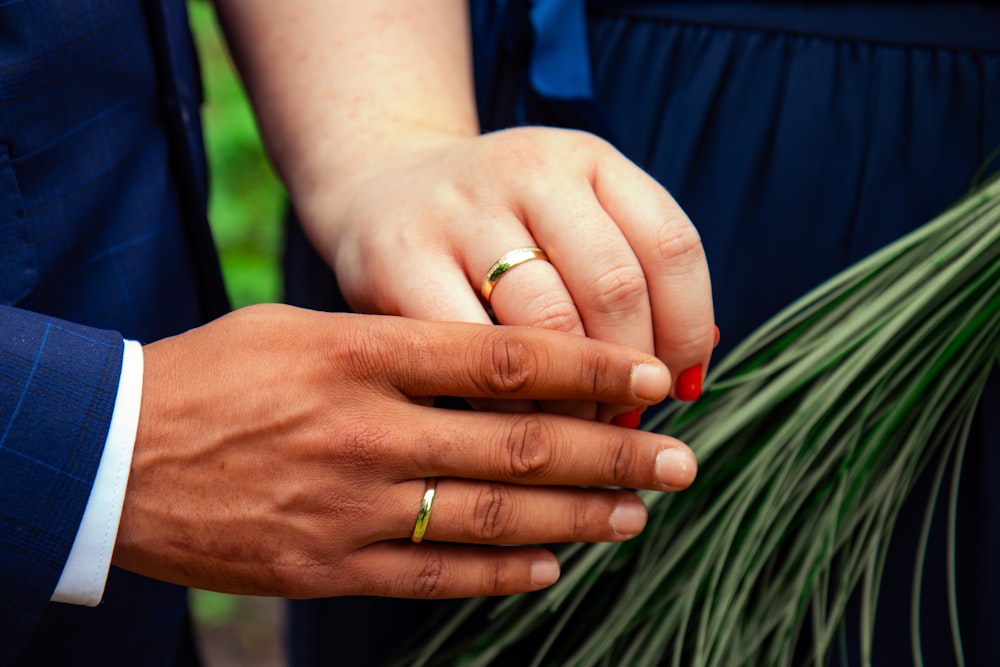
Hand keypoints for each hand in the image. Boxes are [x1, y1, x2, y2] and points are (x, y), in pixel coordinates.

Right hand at [113, 304, 696, 598]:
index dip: (586, 370)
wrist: (116, 453)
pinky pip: (435, 576)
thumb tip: (491, 367)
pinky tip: (553, 566)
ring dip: (575, 518)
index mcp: (359, 354)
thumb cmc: (215, 373)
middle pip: (516, 444)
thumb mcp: (301, 327)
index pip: (501, 360)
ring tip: (636, 514)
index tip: (646, 379)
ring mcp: (349, 507)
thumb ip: (394, 342)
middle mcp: (365, 430)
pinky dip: (502, 573)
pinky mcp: (327, 567)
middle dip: (610, 454)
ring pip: (490, 516)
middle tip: (679, 461)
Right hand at [297, 127, 714, 420]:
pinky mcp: (400, 259)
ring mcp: (460, 211)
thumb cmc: (500, 227)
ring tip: (577, 426)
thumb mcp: (571, 219)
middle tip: (626, 417)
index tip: (683, 385)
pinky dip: (508, 400)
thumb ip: (633, 276)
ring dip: (575, 395)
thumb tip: (692, 368)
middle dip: (632, 372)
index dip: (688, 328)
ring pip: (548, 323)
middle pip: (615, 287)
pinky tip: (517, 419)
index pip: (671, 244)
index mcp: (587, 159)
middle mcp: (528, 170)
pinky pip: (474, 349)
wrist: (382, 191)